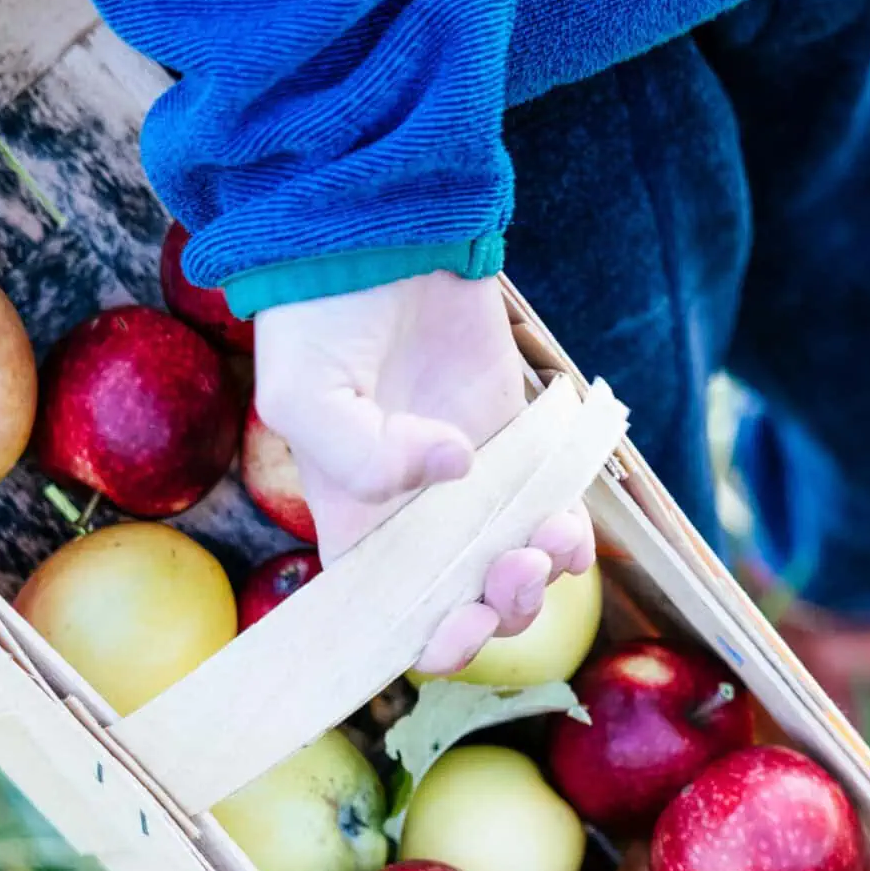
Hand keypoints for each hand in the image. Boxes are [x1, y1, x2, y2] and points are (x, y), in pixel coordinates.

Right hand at [252, 270, 594, 676]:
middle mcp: (413, 519)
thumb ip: (357, 455)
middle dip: (492, 614)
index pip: (384, 615)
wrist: (382, 230)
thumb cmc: (321, 312)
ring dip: (535, 583)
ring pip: (510, 576)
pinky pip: (550, 519)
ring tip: (545, 543)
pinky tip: (566, 526)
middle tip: (510, 571)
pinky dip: (567, 541)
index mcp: (353, 521)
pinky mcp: (519, 451)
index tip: (454, 622)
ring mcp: (470, 488)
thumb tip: (452, 470)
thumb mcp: (302, 389)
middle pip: (457, 608)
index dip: (423, 640)